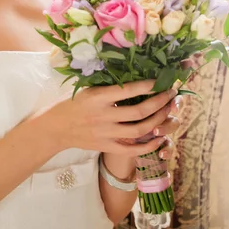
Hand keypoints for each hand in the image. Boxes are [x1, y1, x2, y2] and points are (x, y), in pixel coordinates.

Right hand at [47, 80, 179, 156]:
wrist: (56, 128)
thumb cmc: (73, 104)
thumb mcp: (88, 90)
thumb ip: (109, 88)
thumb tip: (137, 78)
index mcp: (98, 97)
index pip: (127, 91)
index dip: (147, 86)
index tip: (159, 81)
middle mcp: (103, 116)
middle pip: (140, 111)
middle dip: (160, 102)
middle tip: (171, 94)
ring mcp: (106, 133)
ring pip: (140, 129)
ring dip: (159, 120)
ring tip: (168, 110)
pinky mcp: (107, 146)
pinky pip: (132, 149)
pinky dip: (149, 145)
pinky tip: (160, 137)